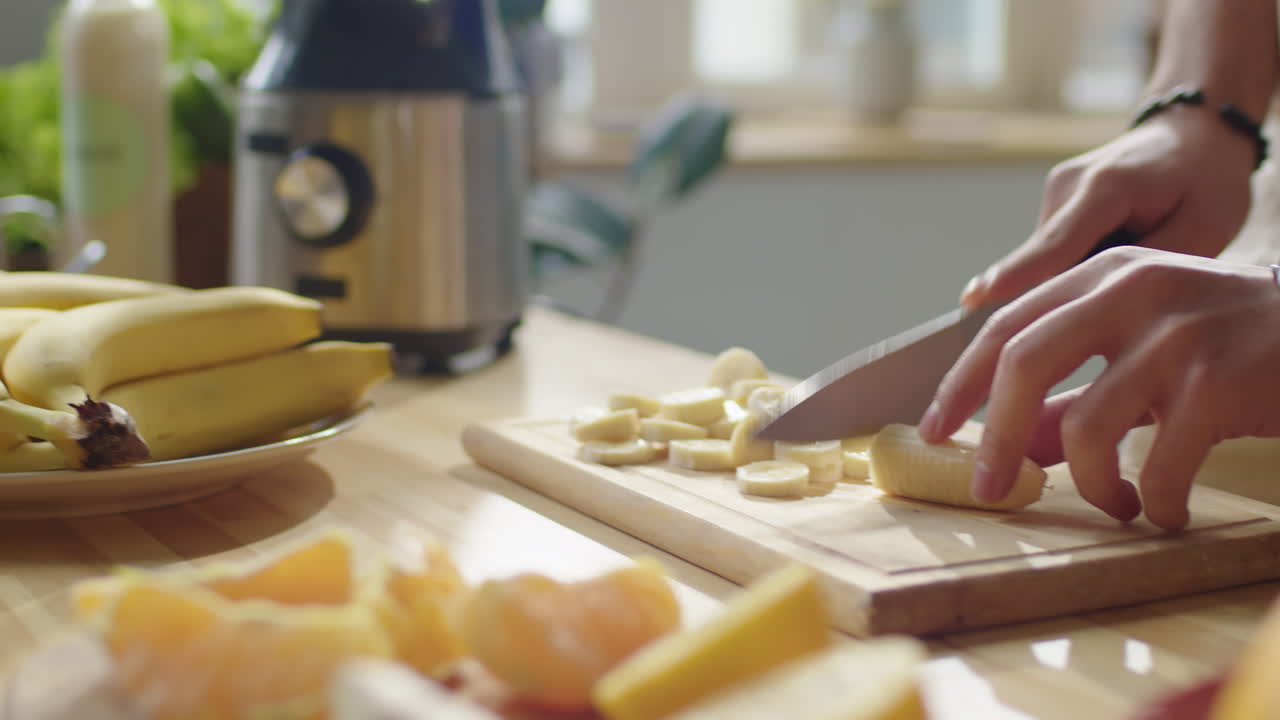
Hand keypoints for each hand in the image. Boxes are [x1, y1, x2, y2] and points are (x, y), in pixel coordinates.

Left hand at [920, 246, 1279, 529]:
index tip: (932, 432)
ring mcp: (1176, 331)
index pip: (1004, 327)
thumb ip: (1074, 396)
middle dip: (991, 435)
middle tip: (985, 490)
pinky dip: (1155, 502)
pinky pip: (1158, 464)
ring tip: (1115, 504)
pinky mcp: (1220, 378)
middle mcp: (1130, 289)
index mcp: (1101, 276)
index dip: (959, 384)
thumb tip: (1008, 448)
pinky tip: (1168, 511)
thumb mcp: (1143, 355)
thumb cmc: (1230, 347)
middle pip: (1022, 361)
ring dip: (1092, 486)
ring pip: (1086, 427)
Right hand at [960, 110, 1256, 310]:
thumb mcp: (1204, 229)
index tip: (973, 298)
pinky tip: (1118, 249)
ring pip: (1051, 261)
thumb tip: (1082, 301)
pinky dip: (1081, 263)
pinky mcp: (1051, 203)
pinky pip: (1056, 252)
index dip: (1017, 275)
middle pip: (1049, 263)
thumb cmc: (1207, 181)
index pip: (1056, 243)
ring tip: (1135, 257)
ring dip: (1083, 276)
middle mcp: (1067, 185)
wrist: (1194, 130)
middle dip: (1072, 292)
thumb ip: (1142, 268)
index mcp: (1108, 187)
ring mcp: (1054, 191)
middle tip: (1119, 301)